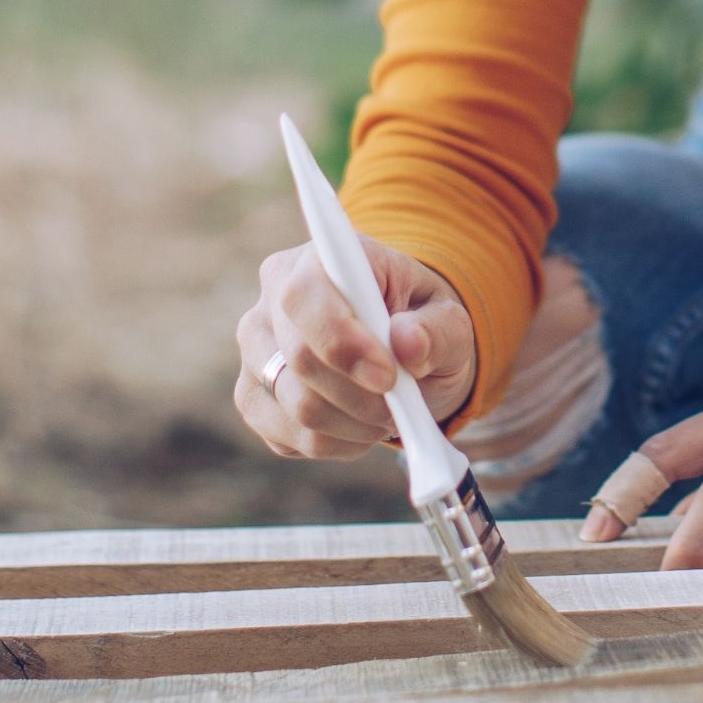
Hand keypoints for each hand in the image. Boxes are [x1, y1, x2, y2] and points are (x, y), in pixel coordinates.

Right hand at [233, 233, 475, 458]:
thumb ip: (437, 329)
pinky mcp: (253, 398)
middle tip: (401, 405)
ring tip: (387, 413)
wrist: (402, 350)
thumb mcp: (450, 320)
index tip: (389, 376)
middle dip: (361, 395)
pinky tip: (359, 426)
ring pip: (295, 405)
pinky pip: (289, 436)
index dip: (342, 341)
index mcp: (320, 258)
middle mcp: (274, 298)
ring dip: (354, 424)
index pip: (305, 295)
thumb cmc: (422, 324)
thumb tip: (410, 345)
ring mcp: (257, 350)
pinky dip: (336, 443)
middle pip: (300, 359)